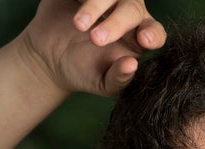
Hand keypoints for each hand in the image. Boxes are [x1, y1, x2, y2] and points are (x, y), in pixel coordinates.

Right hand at [20, 0, 165, 96]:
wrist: (49, 59)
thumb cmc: (84, 72)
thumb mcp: (103, 84)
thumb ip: (119, 79)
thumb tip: (132, 66)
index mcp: (138, 39)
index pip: (155, 32)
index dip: (153, 34)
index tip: (145, 40)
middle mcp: (127, 15)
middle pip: (133, 9)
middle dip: (116, 23)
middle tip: (96, 39)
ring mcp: (107, 0)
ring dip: (96, 6)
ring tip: (79, 26)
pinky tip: (75, 9)